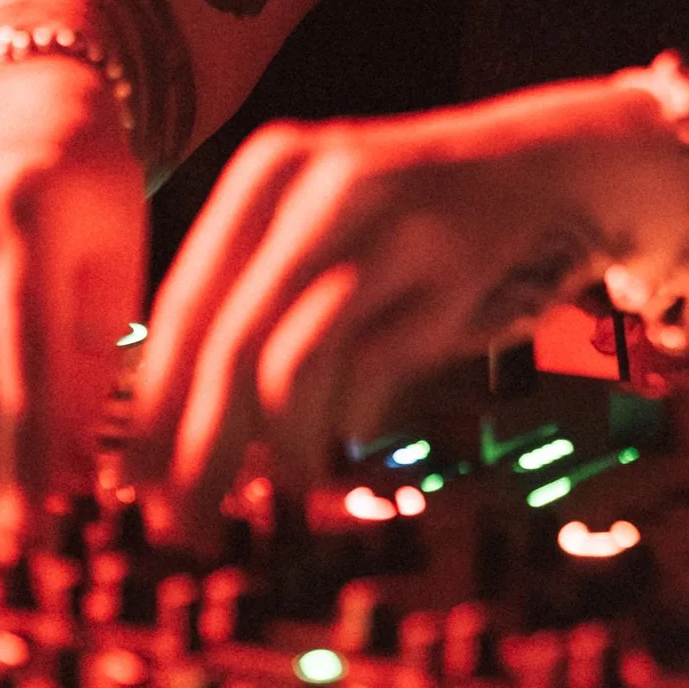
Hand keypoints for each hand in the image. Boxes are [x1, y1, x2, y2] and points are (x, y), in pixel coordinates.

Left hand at [126, 79, 654, 533]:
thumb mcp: (326, 225)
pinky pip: (367, 373)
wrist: (556, 166)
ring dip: (271, 451)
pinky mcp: (448, 272)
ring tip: (269, 497)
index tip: (133, 483)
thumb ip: (258, 298)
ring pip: (289, 363)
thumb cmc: (423, 218)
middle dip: (196, 447)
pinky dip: (341, 429)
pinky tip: (338, 457)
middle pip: (225, 342)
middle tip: (182, 521)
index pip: (182, 306)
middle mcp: (320, 186)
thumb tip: (175, 426)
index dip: (153, 406)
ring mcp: (388, 225)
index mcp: (270, 172)